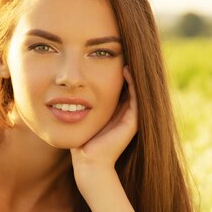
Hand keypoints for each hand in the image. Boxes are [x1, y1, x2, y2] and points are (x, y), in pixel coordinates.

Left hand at [70, 66, 137, 186]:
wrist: (88, 161)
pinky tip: (126, 69)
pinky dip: (133, 83)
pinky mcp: (134, 122)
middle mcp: (128, 113)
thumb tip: (75, 83)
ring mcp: (133, 118)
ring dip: (133, 73)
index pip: (122, 86)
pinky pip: (136, 97)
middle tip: (125, 49)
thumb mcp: (84, 114)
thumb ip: (85, 101)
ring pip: (137, 89)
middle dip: (127, 68)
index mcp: (118, 111)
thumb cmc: (82, 140)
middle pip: (131, 85)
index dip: (118, 70)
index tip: (112, 54)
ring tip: (128, 55)